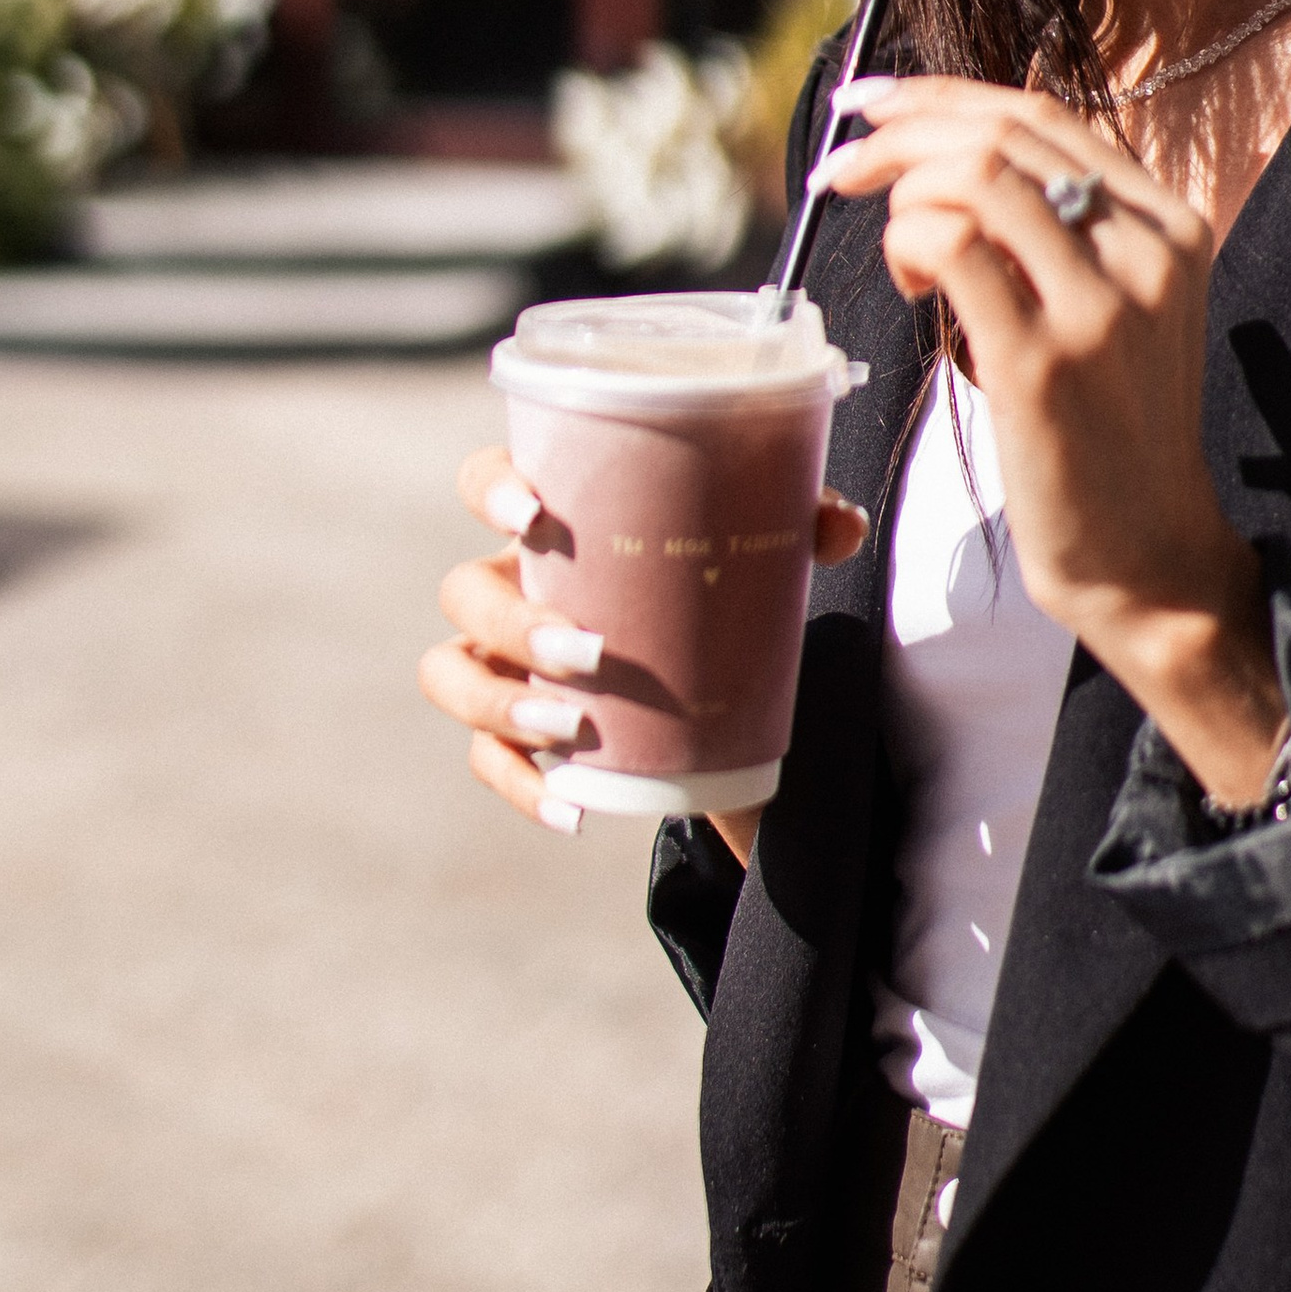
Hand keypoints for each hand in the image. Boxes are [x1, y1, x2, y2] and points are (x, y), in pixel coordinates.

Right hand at [421, 443, 867, 844]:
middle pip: (465, 592)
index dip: (488, 488)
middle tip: (592, 652)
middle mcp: (511, 585)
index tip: (532, 514)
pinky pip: (488, 759)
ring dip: (500, 701)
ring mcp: (502, 659)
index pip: (486, 481)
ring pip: (450, 675)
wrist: (702, 671)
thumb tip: (840, 524)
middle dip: (514, 623)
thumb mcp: (756, 550)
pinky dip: (522, 786)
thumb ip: (798, 525)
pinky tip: (571, 810)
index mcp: (555, 524)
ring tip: (574, 727)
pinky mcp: (514, 729)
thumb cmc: (708, 582)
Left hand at [820, 78, 1286, 803]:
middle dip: (898, 131)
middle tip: (837, 162)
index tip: (871, 104)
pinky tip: (908, 283)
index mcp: (1170, 225)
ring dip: (900, 193)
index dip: (942, 94)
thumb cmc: (1109, 432)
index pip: (1043, 113)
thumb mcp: (1119, 307)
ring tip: (896, 255)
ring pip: (971, 177)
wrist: (1146, 554)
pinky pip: (949, 248)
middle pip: (1001, 132)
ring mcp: (1096, 306)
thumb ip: (1065, 231)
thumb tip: (952, 155)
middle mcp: (1145, 252)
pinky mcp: (1039, 362)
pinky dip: (906, 245)